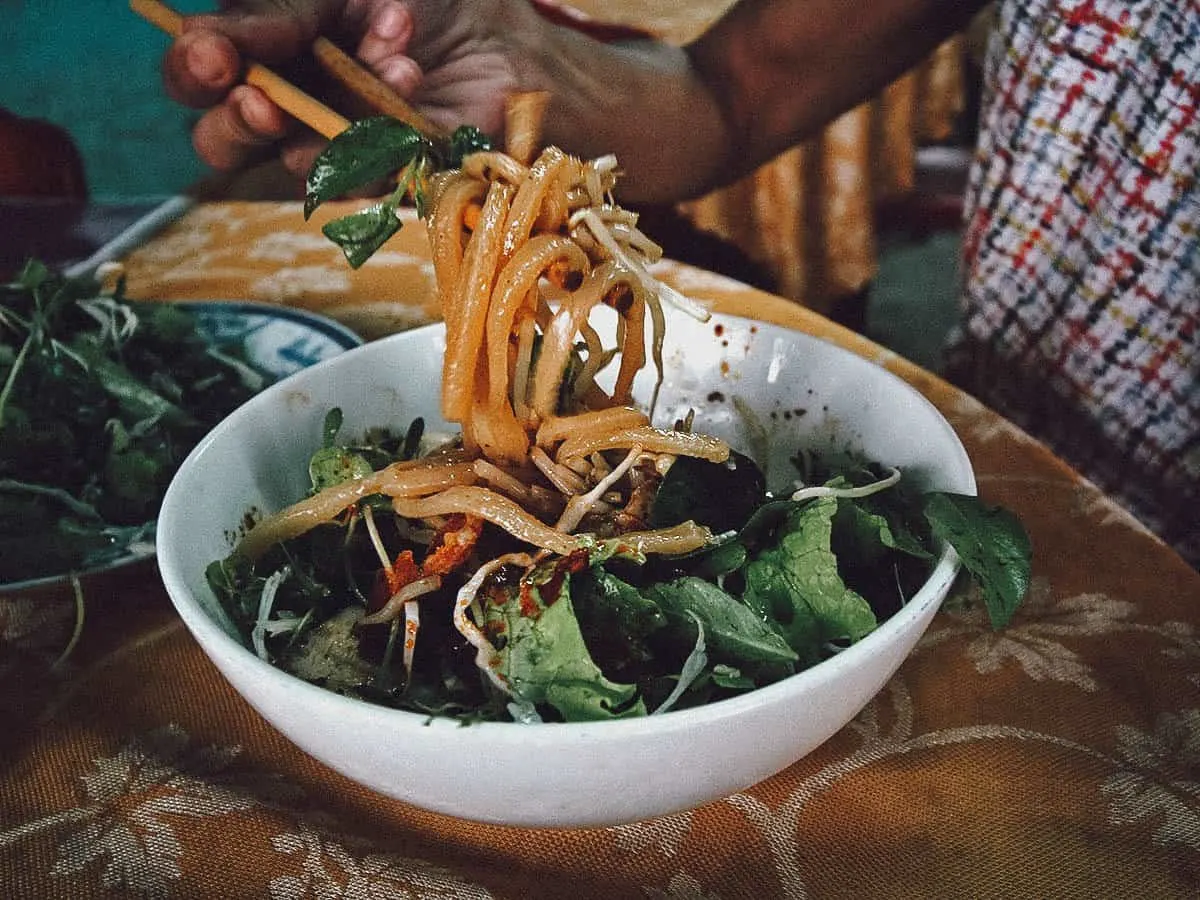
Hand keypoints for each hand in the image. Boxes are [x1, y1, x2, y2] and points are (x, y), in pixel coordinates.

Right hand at [162, 0, 533, 181]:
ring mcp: (336, 150)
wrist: (498, 33)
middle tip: (265, 100)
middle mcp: (288, 107)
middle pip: (224, 142)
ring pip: (301, 162)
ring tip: (394, 58)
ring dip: (341, 108)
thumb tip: (207, 40)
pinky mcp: (388, 179)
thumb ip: (277, 14)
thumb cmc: (420, 3)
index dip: (195, 71)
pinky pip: (368, 177)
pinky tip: (408, 76)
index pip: (198, 76)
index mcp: (262, 52)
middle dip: (241, 121)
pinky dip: (388, 127)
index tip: (215, 58)